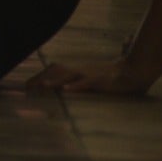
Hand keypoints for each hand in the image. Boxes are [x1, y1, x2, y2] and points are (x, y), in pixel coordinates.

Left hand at [26, 58, 156, 95]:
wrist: (134, 72)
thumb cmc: (114, 78)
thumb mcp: (94, 79)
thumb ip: (81, 80)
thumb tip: (70, 85)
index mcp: (78, 70)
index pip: (55, 70)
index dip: (41, 76)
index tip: (27, 85)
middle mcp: (81, 70)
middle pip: (56, 71)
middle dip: (41, 79)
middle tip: (27, 88)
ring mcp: (90, 75)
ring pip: (68, 76)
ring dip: (55, 81)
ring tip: (42, 86)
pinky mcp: (101, 81)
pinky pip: (86, 83)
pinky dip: (75, 86)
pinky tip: (66, 90)